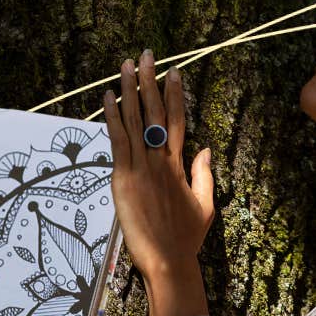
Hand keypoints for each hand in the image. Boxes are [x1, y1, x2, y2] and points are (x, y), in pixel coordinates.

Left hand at [104, 49, 215, 278]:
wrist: (169, 261)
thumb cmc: (186, 239)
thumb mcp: (205, 205)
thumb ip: (204, 174)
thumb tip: (206, 149)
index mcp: (179, 166)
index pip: (176, 120)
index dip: (174, 94)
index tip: (173, 71)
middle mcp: (160, 161)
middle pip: (154, 112)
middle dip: (150, 81)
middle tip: (147, 55)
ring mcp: (141, 168)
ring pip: (134, 120)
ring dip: (130, 90)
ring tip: (126, 65)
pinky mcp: (123, 179)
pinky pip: (117, 141)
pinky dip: (112, 117)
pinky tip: (108, 96)